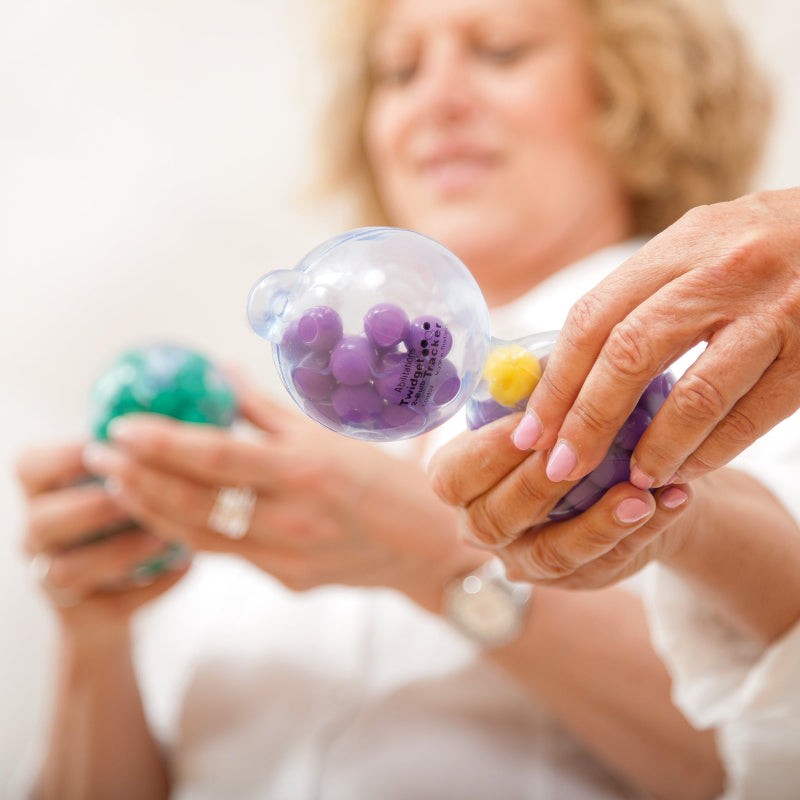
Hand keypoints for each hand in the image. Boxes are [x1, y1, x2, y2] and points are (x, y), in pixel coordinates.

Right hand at [16, 443, 189, 633]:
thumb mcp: (122, 479)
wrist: (114, 594)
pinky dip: (156, 584)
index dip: (67, 456)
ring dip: (124, 550)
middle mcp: (36, 535)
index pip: (30, 465)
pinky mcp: (85, 616)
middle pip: (43, 521)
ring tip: (168, 534)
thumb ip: (139, 450)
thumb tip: (192, 411)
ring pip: (70, 569)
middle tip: (142, 496)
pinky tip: (187, 564)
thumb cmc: (126, 516)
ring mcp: (53, 580)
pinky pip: (115, 603)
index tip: (113, 445)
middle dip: (96, 508)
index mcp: (43, 490)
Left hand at [83, 376, 483, 609]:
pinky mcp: (285, 581)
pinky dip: (189, 531)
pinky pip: (227, 552)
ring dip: (151, 508)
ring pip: (199, 535)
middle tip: (99, 454)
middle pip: (195, 502)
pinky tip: (164, 511)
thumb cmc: (385, 481)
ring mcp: (286, 557)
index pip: (218, 457)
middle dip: (137, 478)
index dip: (163, 442)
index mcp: (307, 471)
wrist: (426, 547)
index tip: (121, 426)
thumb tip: (219, 373)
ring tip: (118, 483)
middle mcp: (292, 519)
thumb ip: (268, 409)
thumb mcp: (329, 437)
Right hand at [429, 413, 692, 587]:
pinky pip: (605, 563)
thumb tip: (542, 366)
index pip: (453, 478)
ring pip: (552, 553)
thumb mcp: (551, 399)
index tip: (532, 425)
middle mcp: (483, 525)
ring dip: (599, 523)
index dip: (487, 454)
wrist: (614, 470)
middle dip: (542, 487)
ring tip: (642, 495)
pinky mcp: (577, 577)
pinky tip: (674, 499)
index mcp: (461, 479)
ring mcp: (527, 559)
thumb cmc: (567, 422)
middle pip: (495, 520)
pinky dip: (642, 531)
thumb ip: (541, 388)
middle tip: (585, 458)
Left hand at [514, 188, 799, 488]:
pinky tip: (684, 470)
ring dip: (653, 447)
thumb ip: (642, 296)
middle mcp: (724, 270)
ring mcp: (777, 309)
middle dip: (587, 420)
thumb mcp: (702, 248)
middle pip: (629, 354)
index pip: (594, 318)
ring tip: (629, 479)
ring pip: (694, 394)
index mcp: (682, 244)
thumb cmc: (766, 249)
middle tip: (559, 468)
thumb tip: (565, 369)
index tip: (531, 430)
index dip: (556, 381)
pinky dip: (710, 451)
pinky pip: (750, 416)